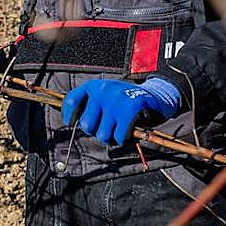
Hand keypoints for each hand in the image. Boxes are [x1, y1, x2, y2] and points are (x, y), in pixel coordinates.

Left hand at [61, 77, 180, 145]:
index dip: (69, 116)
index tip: (72, 123)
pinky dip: (123, 139)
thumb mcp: (105, 94)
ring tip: (118, 129)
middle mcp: (102, 91)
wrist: (156, 94)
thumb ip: (90, 105)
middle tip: (106, 128)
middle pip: (86, 125)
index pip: (71, 101)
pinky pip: (118, 136)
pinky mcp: (129, 110)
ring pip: (102, 134)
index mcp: (93, 86)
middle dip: (95, 131)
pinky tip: (127, 131)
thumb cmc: (125, 99)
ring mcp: (115, 100)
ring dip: (110, 137)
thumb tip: (72, 123)